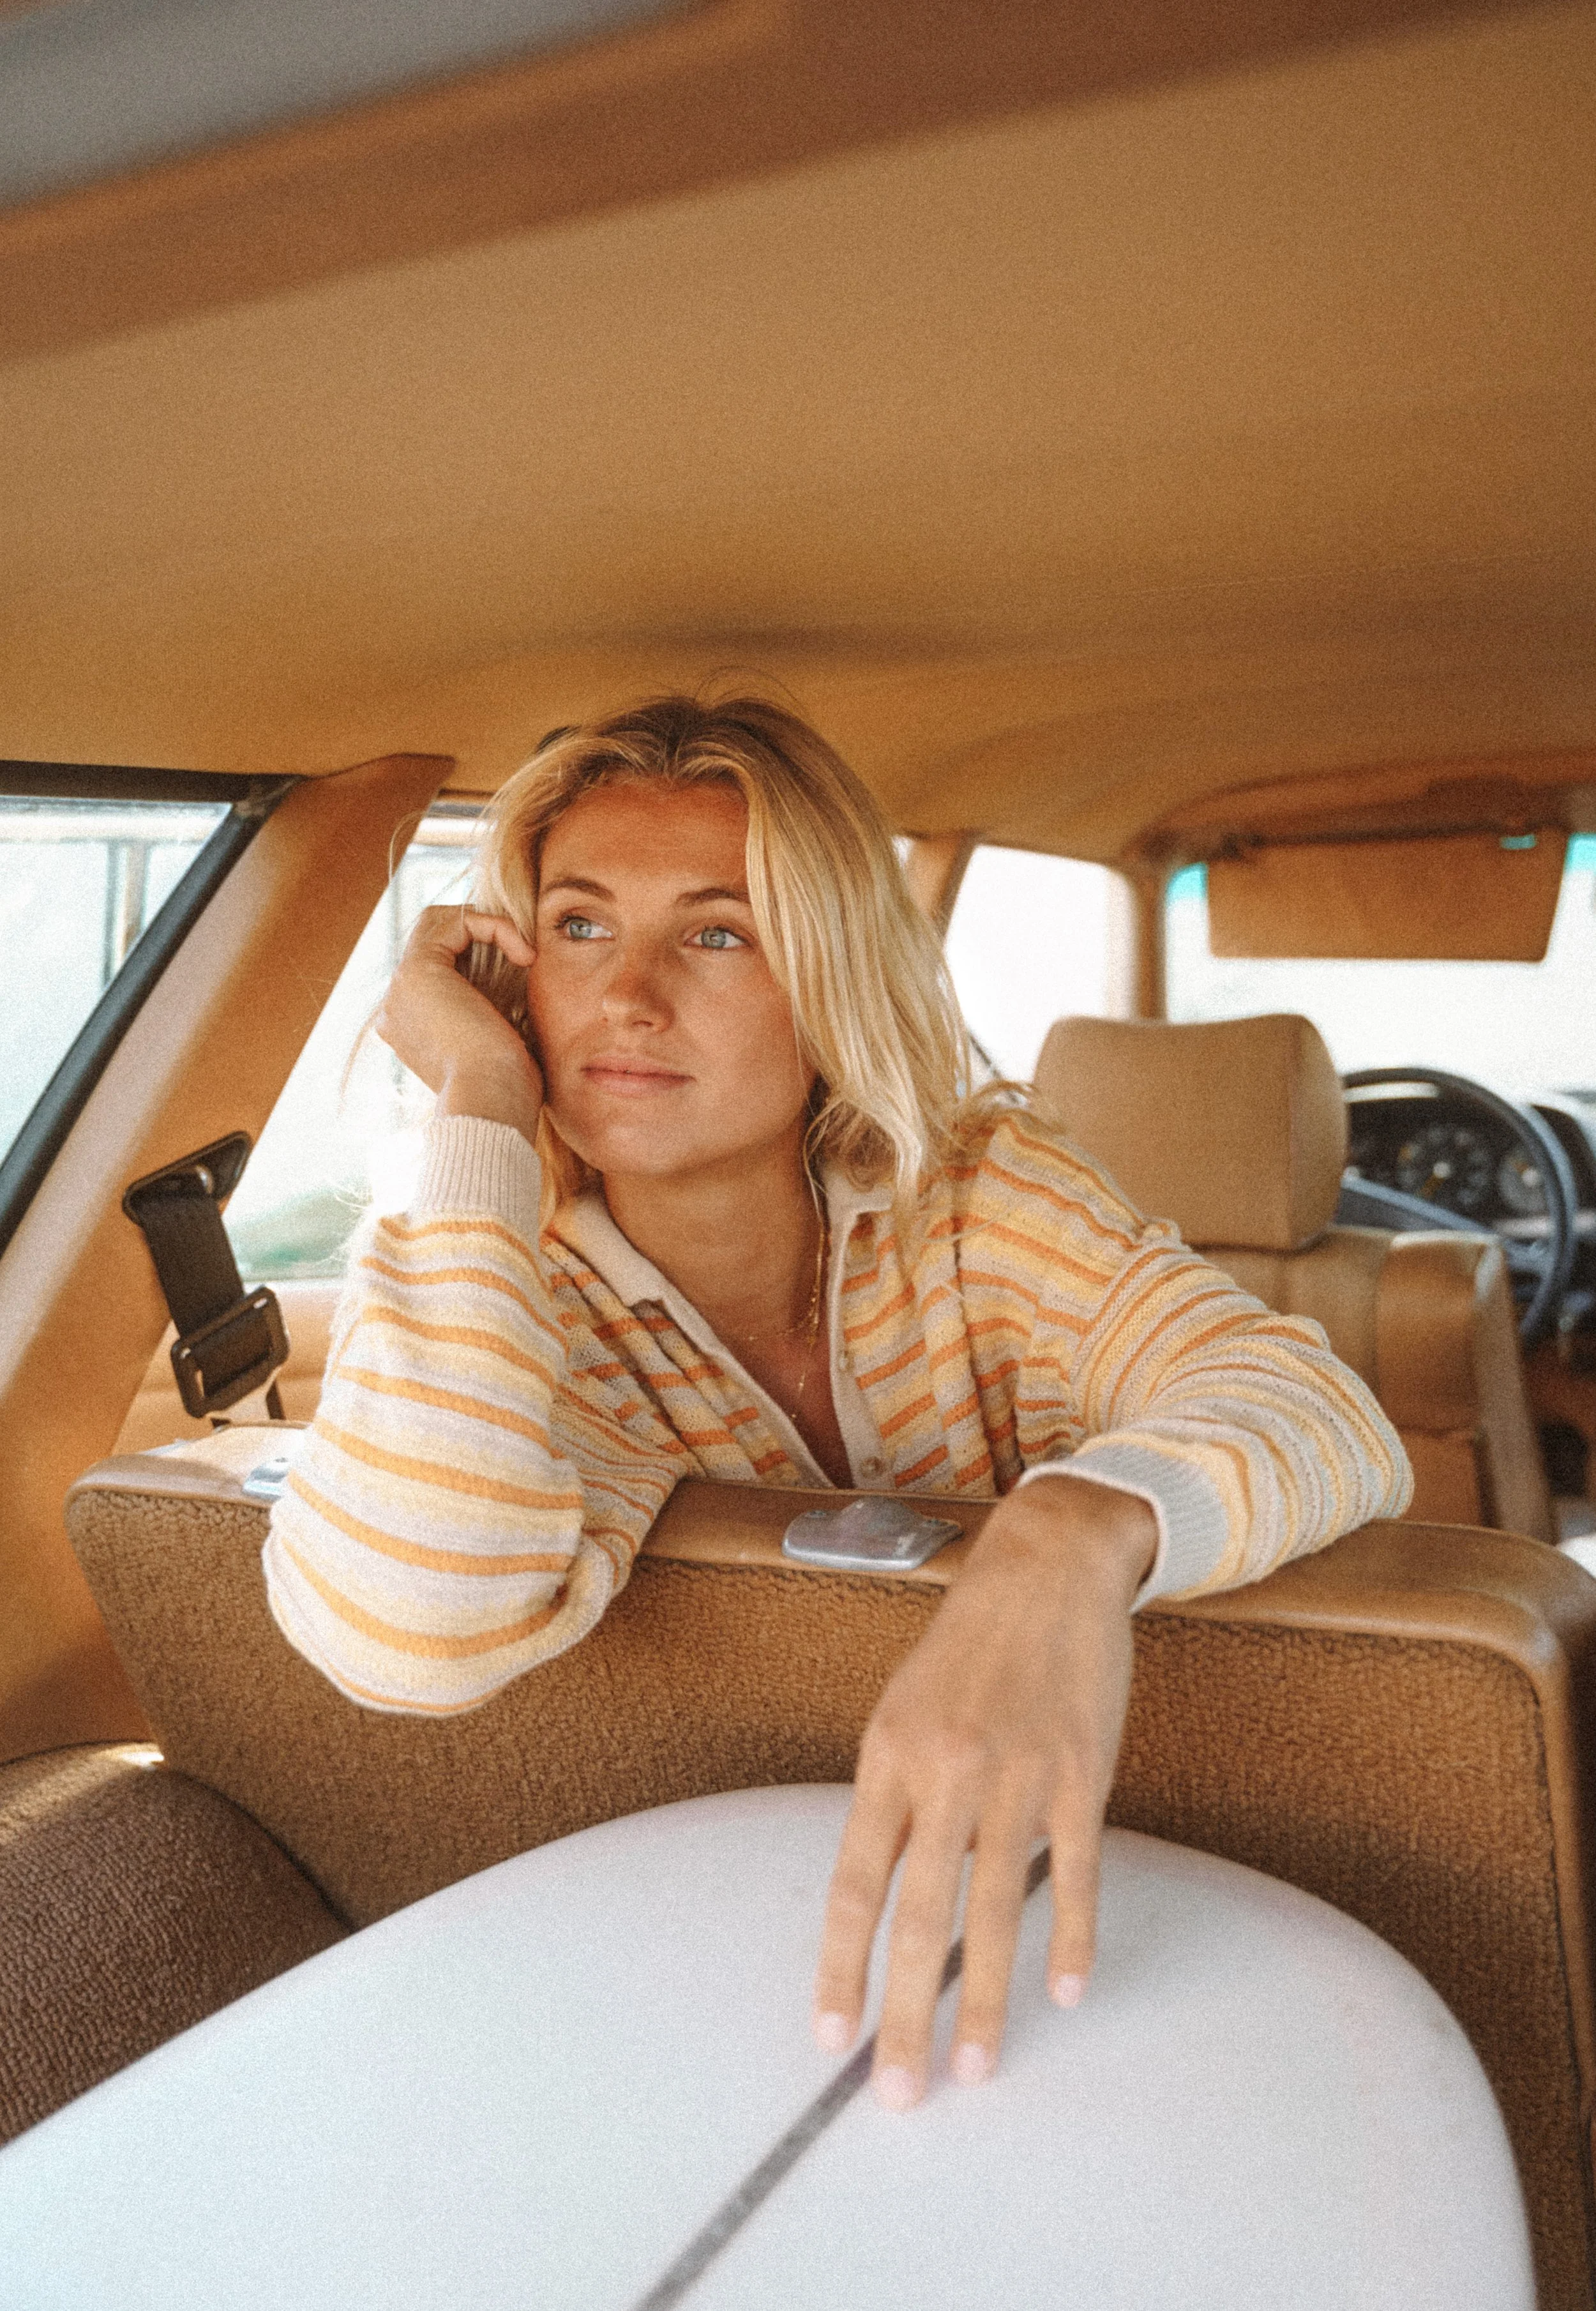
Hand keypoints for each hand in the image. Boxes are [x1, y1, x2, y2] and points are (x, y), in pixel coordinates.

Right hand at [374, 905, 543, 1140]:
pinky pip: (457, 922)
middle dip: (480, 932)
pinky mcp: (418, 971)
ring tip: (525, 954)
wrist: (492, 1101)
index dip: (480, 950)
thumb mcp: (497, 1040)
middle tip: (522, 951)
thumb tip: (516, 976)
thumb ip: (491, 1006)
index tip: (523, 968)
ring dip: (490, 927)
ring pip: (440, 922)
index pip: (438, 963)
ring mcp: (401, 987)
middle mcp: (397, 1004)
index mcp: (411, 1023)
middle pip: (433, 937)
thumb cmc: (505, 1085)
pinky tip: (525, 955)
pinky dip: (496, 927)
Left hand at [812, 1476, 1155, 2106]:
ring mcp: (1017, 1776)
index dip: (838, 1966)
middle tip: (899, 2092)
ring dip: (982, 1999)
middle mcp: (946, 1772)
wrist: (1046, 1567)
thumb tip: (883, 1887)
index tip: (829, 2035)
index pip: (853, 1884)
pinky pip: (1072, 1873)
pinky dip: (1069, 1937)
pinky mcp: (1081, 1774)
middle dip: (904, 2015)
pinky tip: (1067, 1990)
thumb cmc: (970, 1642)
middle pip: (918, 1916)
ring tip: (974, 2067)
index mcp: (889, 1757)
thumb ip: (896, 1795)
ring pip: (994, 1910)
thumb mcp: (905, 1708)